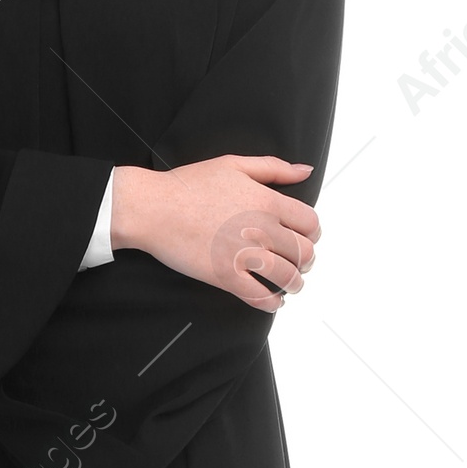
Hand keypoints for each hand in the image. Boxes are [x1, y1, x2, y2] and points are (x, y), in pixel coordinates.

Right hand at [109, 156, 318, 311]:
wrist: (152, 208)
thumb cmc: (188, 184)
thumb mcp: (233, 164)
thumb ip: (274, 168)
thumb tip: (306, 170)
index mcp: (266, 201)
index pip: (309, 222)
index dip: (313, 232)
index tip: (307, 237)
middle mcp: (261, 229)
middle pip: (303, 252)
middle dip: (307, 260)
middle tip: (301, 263)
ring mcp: (244, 255)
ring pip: (287, 277)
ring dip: (295, 283)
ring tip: (291, 284)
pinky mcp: (225, 276)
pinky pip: (260, 297)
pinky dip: (272, 303)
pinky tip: (273, 301)